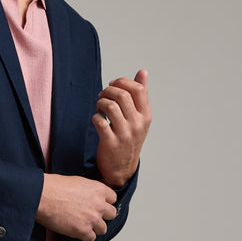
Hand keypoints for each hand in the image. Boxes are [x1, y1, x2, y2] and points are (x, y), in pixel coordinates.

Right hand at [35, 173, 117, 240]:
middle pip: (111, 214)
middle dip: (102, 216)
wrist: (42, 196)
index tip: (99, 206)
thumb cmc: (54, 187)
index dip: (105, 203)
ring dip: (94, 228)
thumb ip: (89, 191)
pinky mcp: (83, 230)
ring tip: (83, 224)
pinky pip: (91, 238)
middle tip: (92, 216)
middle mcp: (99, 204)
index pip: (113, 199)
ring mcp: (92, 218)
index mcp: (98, 189)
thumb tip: (89, 197)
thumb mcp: (77, 181)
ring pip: (103, 228)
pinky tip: (76, 231)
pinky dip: (84, 236)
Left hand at [93, 69, 151, 187]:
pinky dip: (95, 117)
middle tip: (101, 96)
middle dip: (107, 91)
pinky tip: (97, 120)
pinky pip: (99, 121)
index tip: (112, 85)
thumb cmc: (129, 138)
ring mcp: (125, 134)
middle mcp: (138, 124)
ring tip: (99, 107)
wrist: (122, 168)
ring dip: (100, 103)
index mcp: (146, 116)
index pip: (138, 89)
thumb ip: (141, 94)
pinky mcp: (111, 143)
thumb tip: (143, 72)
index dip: (122, 82)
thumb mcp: (139, 117)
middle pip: (122, 95)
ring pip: (110, 106)